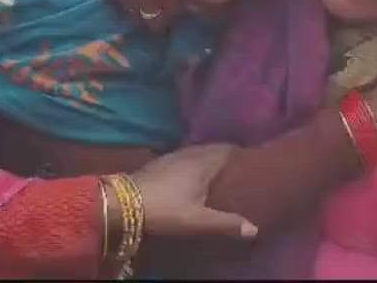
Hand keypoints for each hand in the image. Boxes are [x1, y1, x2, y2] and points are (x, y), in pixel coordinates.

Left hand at [131, 144, 258, 240]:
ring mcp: (171, 156)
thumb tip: (254, 228)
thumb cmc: (165, 209)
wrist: (123, 203)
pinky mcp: (159, 163)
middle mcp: (188, 153)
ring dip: (209, 158)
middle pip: (212, 149)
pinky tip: (194, 175)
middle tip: (240, 166)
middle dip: (226, 155)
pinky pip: (185, 157)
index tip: (252, 160)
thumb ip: (226, 223)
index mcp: (202, 162)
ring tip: (220, 171)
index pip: (227, 149)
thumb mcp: (198, 220)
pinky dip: (195, 162)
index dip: (240, 153)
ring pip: (197, 152)